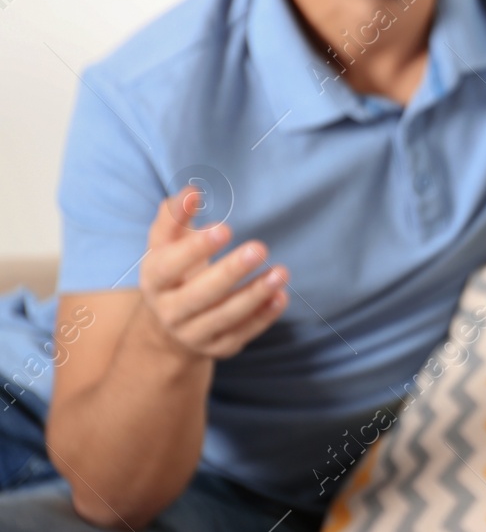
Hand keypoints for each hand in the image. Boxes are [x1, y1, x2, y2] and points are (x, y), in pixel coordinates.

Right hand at [137, 190, 289, 359]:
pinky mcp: (219, 346)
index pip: (168, 266)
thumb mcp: (166, 244)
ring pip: (225, 317)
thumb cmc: (174, 270)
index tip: (224, 227)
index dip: (194, 248)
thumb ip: (175, 216)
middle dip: (230, 272)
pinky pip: (243, 333)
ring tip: (281, 272)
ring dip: (255, 295)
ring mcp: (194, 333)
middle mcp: (170, 311)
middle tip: (260, 248)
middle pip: (199, 295)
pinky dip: (264, 316)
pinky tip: (281, 295)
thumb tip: (191, 190)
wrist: (168, 326)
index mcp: (154, 281)